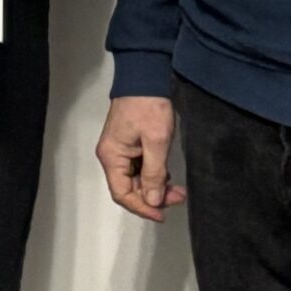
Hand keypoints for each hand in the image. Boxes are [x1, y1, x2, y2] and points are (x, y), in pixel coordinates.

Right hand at [97, 95, 185, 222]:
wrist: (145, 77)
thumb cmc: (149, 107)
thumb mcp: (156, 142)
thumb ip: (154, 174)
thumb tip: (152, 200)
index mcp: (112, 157)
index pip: (122, 193)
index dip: (142, 207)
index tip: (162, 214)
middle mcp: (111, 156)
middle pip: (129, 188)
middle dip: (153, 197)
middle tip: (178, 197)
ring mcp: (120, 150)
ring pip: (136, 180)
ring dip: (155, 187)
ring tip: (178, 190)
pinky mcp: (129, 145)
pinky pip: (139, 168)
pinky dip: (154, 175)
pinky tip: (169, 177)